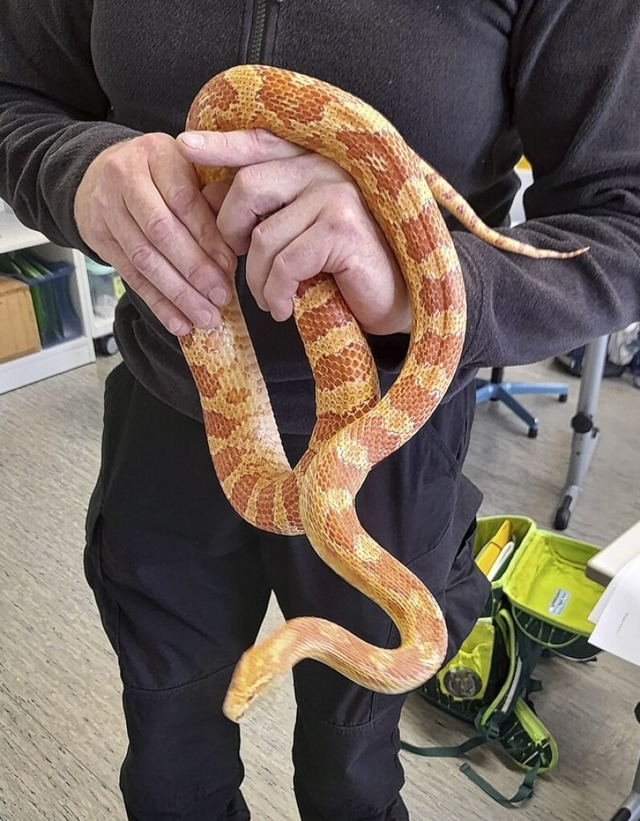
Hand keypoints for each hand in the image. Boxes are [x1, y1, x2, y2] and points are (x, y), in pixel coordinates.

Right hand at [74, 133, 236, 334]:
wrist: (100, 172)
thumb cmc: (161, 174)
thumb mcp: (189, 169)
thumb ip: (213, 197)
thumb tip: (240, 240)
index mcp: (157, 154)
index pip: (183, 200)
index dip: (207, 237)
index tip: (230, 266)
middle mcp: (126, 177)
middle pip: (161, 231)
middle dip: (194, 270)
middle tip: (221, 297)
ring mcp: (107, 209)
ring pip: (144, 259)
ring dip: (178, 294)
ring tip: (206, 317)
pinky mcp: (99, 239)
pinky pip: (131, 277)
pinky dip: (158, 304)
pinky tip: (179, 323)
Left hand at [176, 128, 409, 335]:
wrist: (396, 301)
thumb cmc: (345, 270)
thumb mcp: (301, 235)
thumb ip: (267, 212)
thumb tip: (208, 200)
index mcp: (315, 162)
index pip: (261, 144)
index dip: (222, 145)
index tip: (184, 145)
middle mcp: (328, 168)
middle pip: (249, 186)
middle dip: (231, 232)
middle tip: (241, 263)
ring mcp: (338, 195)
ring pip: (265, 234)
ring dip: (258, 279)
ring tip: (272, 298)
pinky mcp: (343, 229)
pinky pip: (286, 262)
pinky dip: (277, 292)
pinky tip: (285, 308)